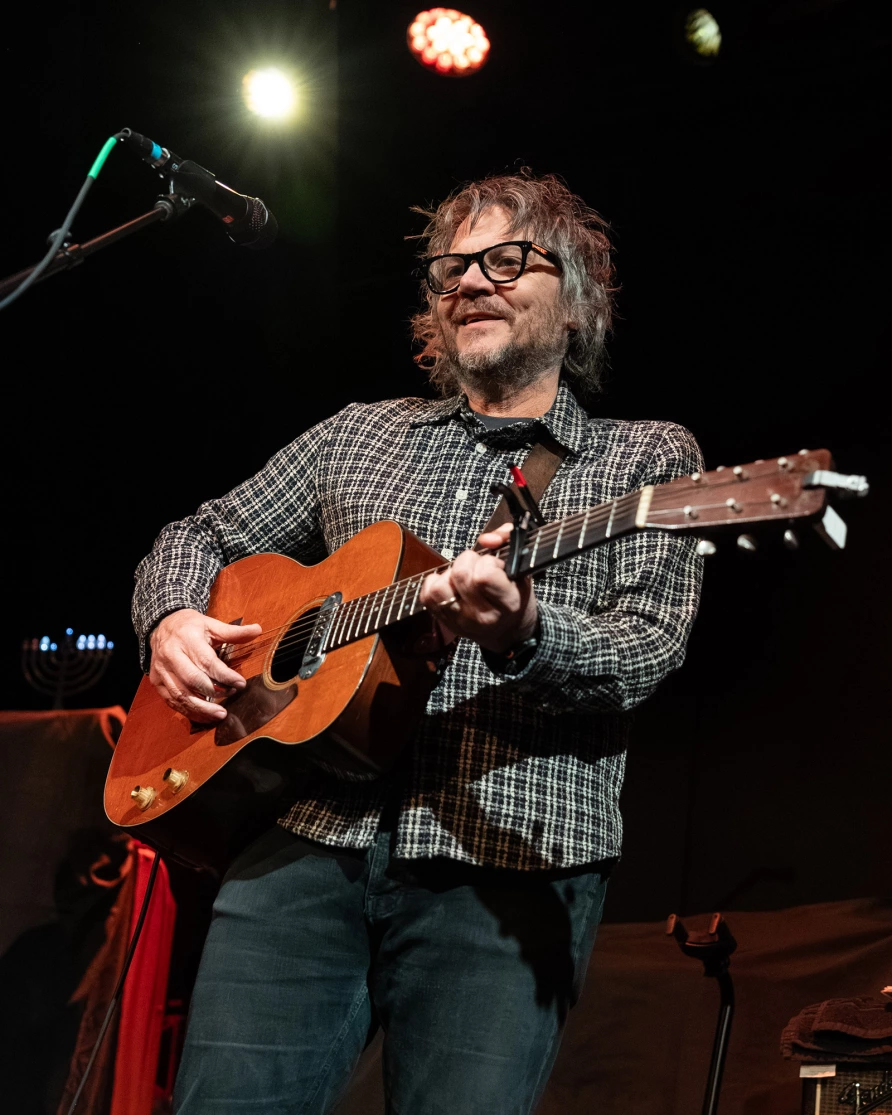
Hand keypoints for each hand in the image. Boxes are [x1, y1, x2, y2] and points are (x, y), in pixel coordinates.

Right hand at [148, 609, 261, 722]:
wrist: (161, 626)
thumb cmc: (190, 626)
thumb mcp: (211, 624)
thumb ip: (233, 632)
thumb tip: (258, 630)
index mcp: (186, 639)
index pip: (206, 661)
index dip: (224, 675)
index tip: (240, 684)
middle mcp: (171, 655)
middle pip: (192, 679)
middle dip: (213, 692)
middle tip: (231, 697)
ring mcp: (161, 670)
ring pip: (180, 694)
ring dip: (201, 708)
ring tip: (220, 714)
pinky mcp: (157, 682)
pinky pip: (172, 700)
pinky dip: (188, 711)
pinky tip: (204, 716)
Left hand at [420, 523, 537, 653]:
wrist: (508, 631)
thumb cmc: (514, 595)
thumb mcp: (521, 570)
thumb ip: (509, 541)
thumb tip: (487, 539)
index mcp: (508, 603)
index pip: (484, 575)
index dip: (487, 561)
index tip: (494, 565)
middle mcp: (483, 616)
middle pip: (460, 575)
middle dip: (468, 561)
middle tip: (478, 568)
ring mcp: (461, 621)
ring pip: (439, 587)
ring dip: (449, 574)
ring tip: (462, 577)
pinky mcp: (444, 621)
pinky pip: (427, 595)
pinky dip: (436, 584)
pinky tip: (450, 585)